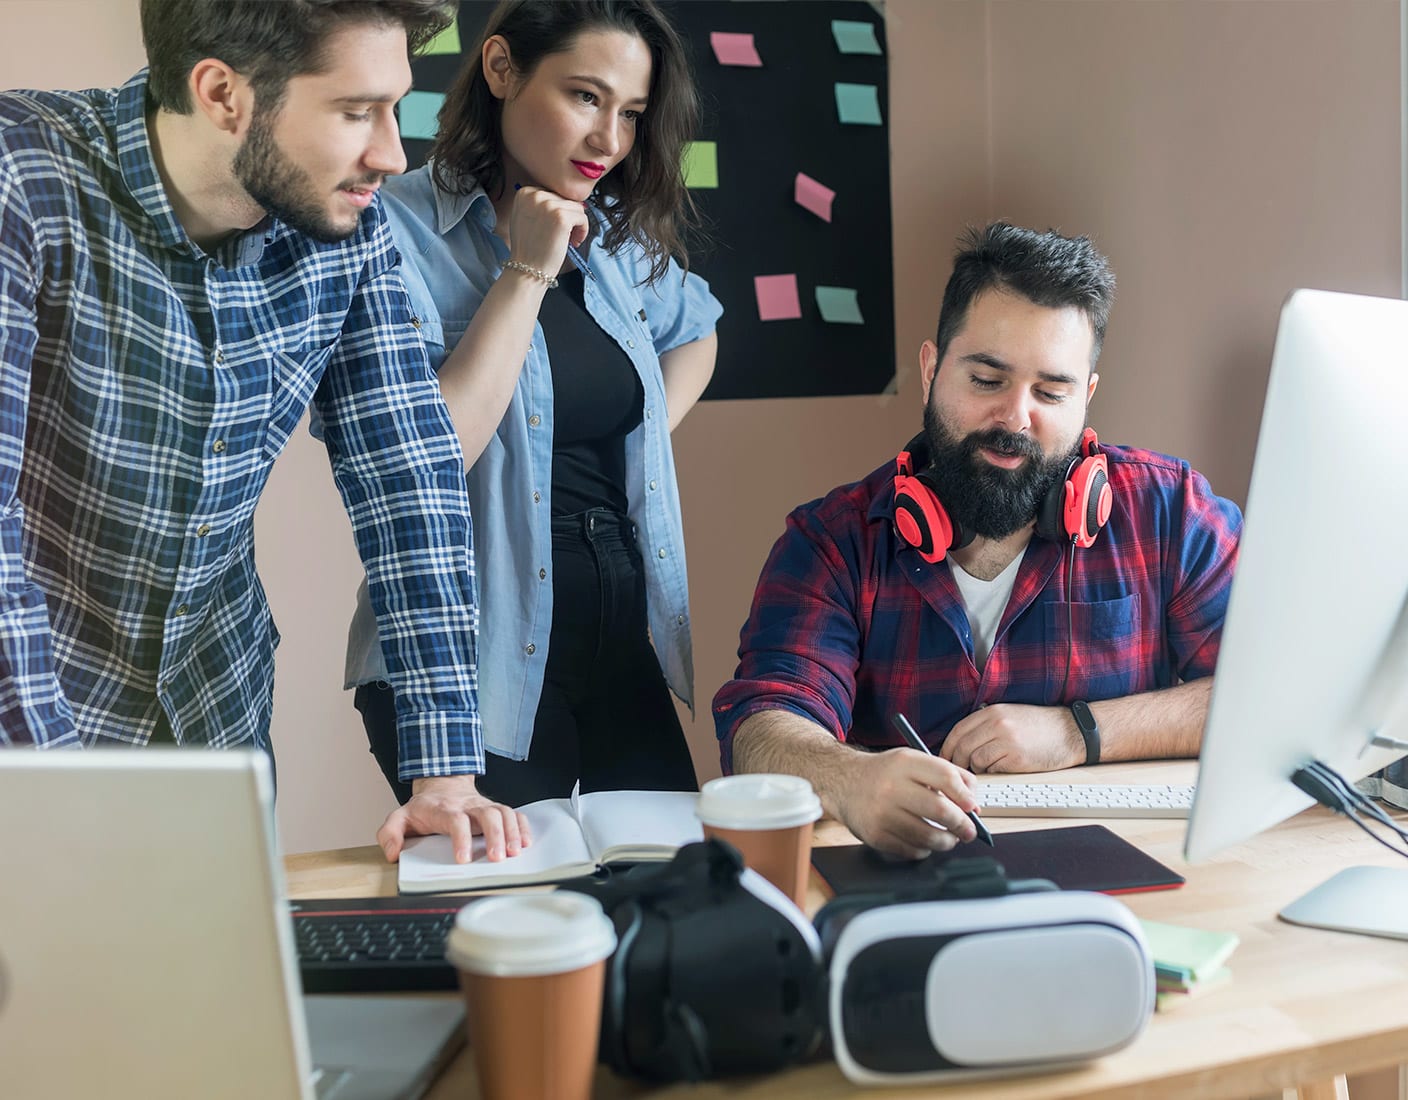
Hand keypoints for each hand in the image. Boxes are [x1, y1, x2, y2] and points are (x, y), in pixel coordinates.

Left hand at [376, 775, 530, 864]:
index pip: (456, 820)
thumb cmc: (424, 808)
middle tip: (497, 858)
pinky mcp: (496, 809)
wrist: (442, 784)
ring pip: (504, 813)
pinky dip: (523, 827)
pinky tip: (525, 843)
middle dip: (495, 836)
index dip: (461, 838)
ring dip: (512, 833)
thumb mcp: (399, 817)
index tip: (463, 859)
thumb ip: (390, 833)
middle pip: (488, 814)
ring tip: (515, 853)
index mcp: (444, 810)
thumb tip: (393, 853)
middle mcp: (468, 806)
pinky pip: (514, 814)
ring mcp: (484, 806)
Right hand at [505, 185, 589, 276]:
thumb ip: (538, 205)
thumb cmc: (528, 248)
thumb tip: (562, 199)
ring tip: (570, 240)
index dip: (558, 211)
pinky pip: (582, 217)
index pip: (553, 194)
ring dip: (577, 224)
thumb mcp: (525, 218)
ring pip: (576, 207)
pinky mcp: (562, 217)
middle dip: (568, 218)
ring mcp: (548, 206)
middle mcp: (535, 196)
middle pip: (565, 199)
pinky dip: (583, 230)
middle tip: (564, 236)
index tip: (555, 227)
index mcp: (525, 193)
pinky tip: (574, 242)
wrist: (527, 269)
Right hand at [834, 749, 978, 858]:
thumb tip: (974, 804)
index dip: (965, 795)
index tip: (973, 808)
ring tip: (949, 838)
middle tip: (969, 831)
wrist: (843, 781)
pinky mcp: (874, 835)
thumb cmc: (885, 774)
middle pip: (941, 811)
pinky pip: (912, 850)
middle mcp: (891, 787)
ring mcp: (881, 813)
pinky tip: (923, 841)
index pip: (946, 778)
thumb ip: (947, 774)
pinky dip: (925, 849)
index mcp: (905, 763)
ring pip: (929, 836)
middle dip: (963, 825)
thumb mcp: (913, 760)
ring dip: (946, 841)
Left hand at [938, 703, 1083, 772]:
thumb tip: (960, 742)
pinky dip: (992, 772)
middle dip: (957, 762)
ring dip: (977, 768)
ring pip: (975, 760)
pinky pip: (993, 770)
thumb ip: (985, 724)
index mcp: (992, 712)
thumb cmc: (1040, 725)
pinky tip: (1002, 768)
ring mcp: (1006, 741)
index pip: (958, 731)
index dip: (947, 748)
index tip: (946, 758)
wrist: (1071, 732)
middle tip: (960, 771)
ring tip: (987, 768)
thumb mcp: (1009, 714)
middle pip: (962, 747)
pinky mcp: (1017, 759)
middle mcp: (997, 724)